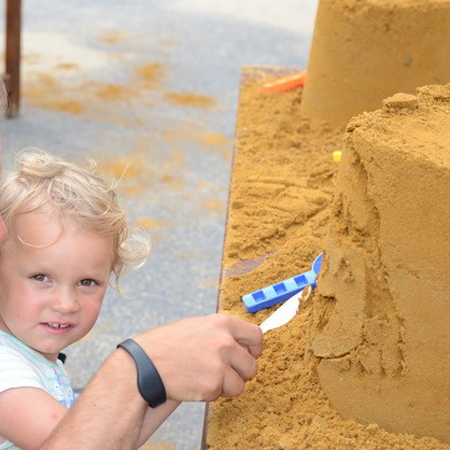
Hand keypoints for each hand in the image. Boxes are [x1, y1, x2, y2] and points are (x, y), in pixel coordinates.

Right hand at [133, 314, 262, 401]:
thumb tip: (242, 342)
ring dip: (226, 385)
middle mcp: (225, 342)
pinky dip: (211, 393)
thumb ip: (221, 332)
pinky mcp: (212, 385)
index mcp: (222, 324)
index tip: (250, 354)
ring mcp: (219, 365)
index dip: (255, 348)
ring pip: (240, 384)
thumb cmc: (168, 344)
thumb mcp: (197, 326)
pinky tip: (195, 382)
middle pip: (252, 365)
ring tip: (205, 376)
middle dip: (241, 372)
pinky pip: (222, 394)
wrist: (146, 364)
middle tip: (224, 372)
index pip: (256, 336)